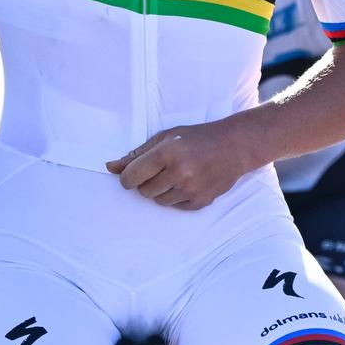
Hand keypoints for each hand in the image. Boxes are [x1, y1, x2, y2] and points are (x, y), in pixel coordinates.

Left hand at [107, 120, 256, 209]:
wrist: (234, 147)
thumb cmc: (196, 138)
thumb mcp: (165, 138)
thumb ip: (136, 154)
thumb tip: (111, 167)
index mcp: (167, 153)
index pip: (131, 177)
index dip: (127, 176)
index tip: (132, 173)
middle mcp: (179, 173)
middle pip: (143, 191)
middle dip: (146, 182)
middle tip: (161, 169)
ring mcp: (191, 189)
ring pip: (158, 201)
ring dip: (161, 190)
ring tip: (176, 174)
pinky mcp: (201, 202)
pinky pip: (175, 207)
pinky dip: (177, 197)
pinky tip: (188, 182)